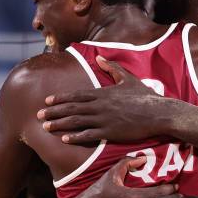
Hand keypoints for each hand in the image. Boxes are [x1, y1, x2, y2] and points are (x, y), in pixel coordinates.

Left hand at [37, 56, 175, 143]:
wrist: (158, 113)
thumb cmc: (145, 96)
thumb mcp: (128, 79)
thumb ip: (112, 68)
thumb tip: (99, 58)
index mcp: (103, 93)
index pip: (76, 95)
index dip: (60, 98)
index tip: (46, 101)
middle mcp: (100, 105)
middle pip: (71, 108)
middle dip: (53, 112)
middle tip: (38, 115)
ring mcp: (104, 119)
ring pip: (76, 121)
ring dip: (59, 124)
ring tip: (45, 127)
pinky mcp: (111, 132)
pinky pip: (89, 135)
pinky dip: (75, 137)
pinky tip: (64, 139)